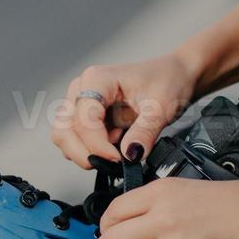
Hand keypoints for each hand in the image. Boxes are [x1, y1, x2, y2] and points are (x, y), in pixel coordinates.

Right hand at [49, 54, 198, 169]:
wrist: (174, 75)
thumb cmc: (166, 81)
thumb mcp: (162, 107)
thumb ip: (145, 131)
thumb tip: (130, 154)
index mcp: (96, 80)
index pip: (83, 121)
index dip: (98, 146)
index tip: (120, 159)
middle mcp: (81, 88)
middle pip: (64, 130)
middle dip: (85, 153)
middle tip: (112, 163)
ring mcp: (79, 102)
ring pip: (64, 136)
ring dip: (85, 152)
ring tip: (115, 151)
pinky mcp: (84, 115)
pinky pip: (74, 139)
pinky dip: (90, 150)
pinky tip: (113, 144)